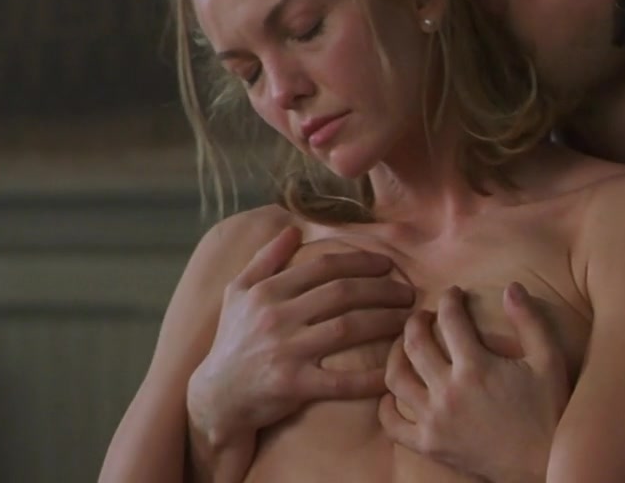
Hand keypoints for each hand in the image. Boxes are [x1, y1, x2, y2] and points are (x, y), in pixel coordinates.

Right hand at [187, 226, 414, 446]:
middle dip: (381, 289)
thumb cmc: (232, 340)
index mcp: (267, 291)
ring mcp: (286, 351)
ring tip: (408, 321)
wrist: (216, 396)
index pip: (323, 267)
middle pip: (342, 294)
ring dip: (384, 322)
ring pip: (347, 329)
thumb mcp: (237, 293)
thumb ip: (265, 259)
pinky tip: (392, 372)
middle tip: (407, 292)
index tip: (386, 265)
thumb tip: (293, 229)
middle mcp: (276, 317)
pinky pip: (341, 380)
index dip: (360, 262)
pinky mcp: (294, 386)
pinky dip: (370, 378)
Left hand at [378, 283, 569, 482]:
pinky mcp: (429, 444)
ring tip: (407, 345)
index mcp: (476, 367)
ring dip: (396, 354)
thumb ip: (529, 321)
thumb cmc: (549, 412)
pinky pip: (392, 424)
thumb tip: (511, 286)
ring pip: (396, 378)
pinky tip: (394, 393)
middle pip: (414, 342)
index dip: (449, 299)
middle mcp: (448, 391)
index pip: (449, 318)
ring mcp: (435, 420)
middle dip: (417, 320)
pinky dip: (386, 406)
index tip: (453, 294)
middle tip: (426, 316)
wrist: (543, 466)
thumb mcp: (549, 361)